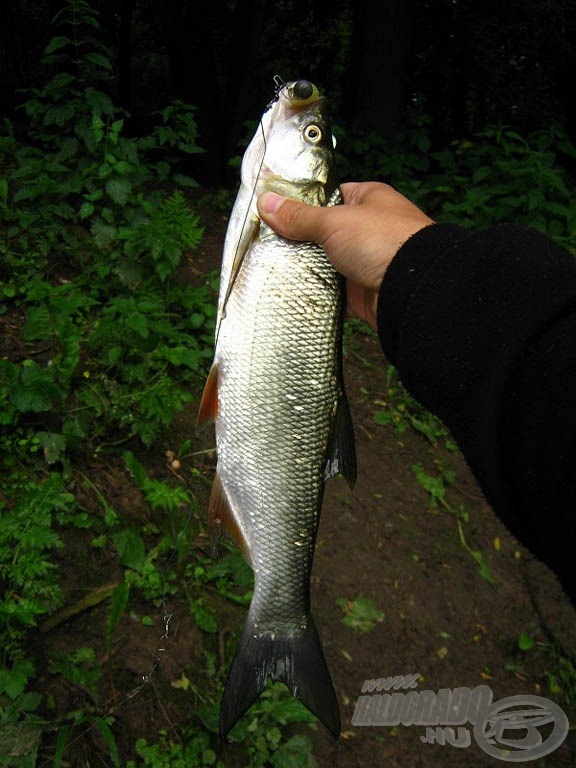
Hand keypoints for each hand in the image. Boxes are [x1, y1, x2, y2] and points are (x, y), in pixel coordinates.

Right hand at [258, 182, 433, 329]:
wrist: (412, 290)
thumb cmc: (384, 241)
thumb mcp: (334, 221)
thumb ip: (299, 216)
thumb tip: (268, 202)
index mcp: (368, 200)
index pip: (329, 196)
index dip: (302, 202)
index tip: (273, 209)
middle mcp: (368, 230)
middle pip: (323, 233)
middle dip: (299, 240)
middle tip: (266, 242)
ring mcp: (365, 262)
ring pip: (326, 264)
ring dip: (306, 269)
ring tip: (271, 267)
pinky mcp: (361, 292)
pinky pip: (332, 293)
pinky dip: (316, 294)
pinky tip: (292, 292)